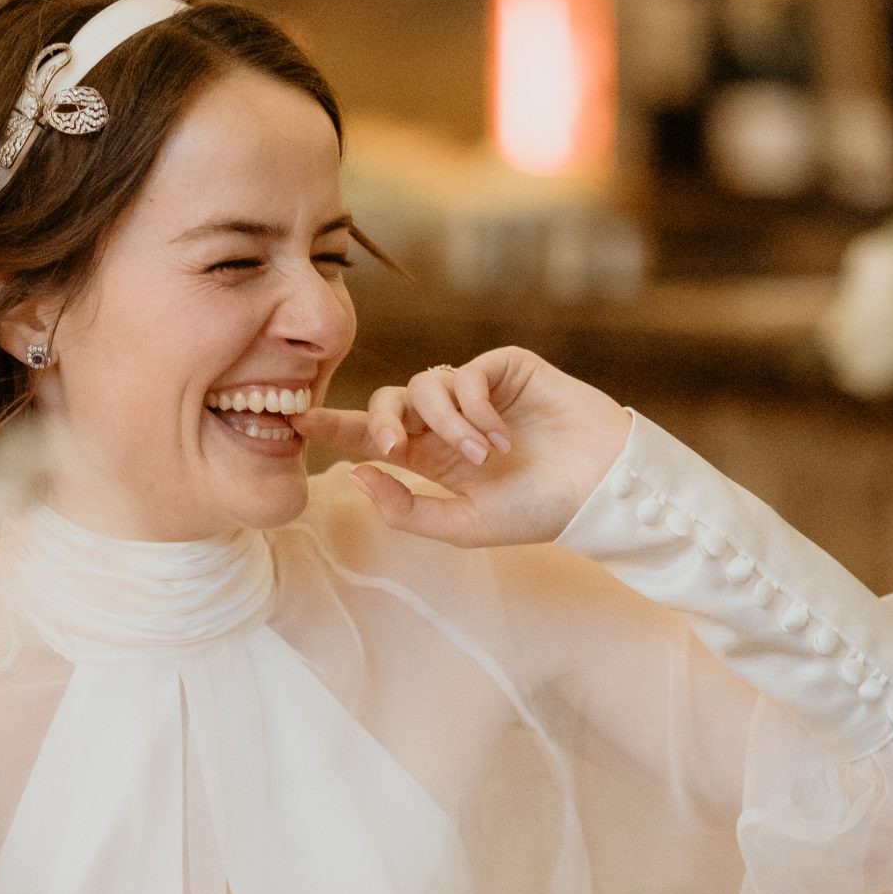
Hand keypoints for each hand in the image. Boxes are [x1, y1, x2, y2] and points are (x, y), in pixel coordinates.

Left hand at [294, 345, 630, 546]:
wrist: (598, 488)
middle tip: (392, 445)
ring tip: (482, 458)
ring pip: (424, 387)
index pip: (371, 435)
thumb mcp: (463, 525)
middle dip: (379, 419)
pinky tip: (502, 437)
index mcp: (430, 457)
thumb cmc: (537, 511)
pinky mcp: (503, 369)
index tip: (294, 420)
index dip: (334, 425)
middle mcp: (446, 420)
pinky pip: (464, 375)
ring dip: (446, 425)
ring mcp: (474, 391)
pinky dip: (475, 409)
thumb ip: (407, 508)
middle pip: (388, 400)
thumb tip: (353, 476)